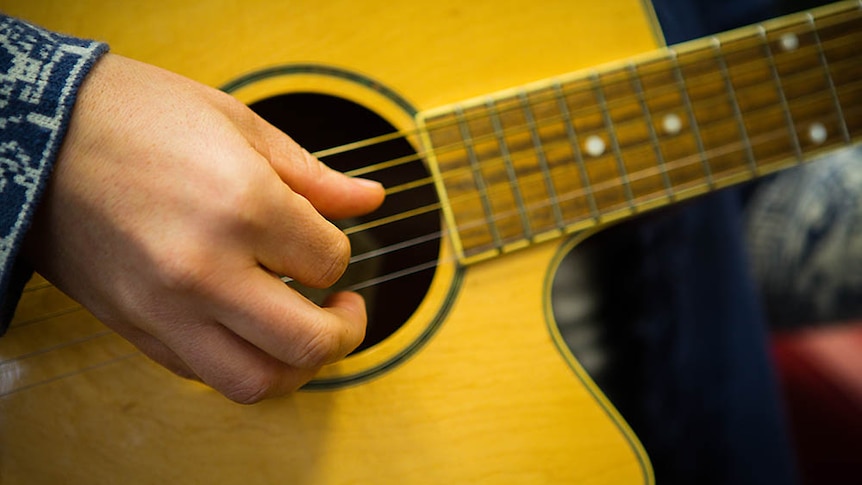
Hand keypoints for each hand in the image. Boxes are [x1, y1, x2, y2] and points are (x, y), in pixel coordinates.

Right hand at [24, 53, 384, 402]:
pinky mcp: (134, 329)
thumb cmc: (135, 116)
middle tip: (346, 311)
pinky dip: (240, 362)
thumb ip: (314, 175)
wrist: (35, 133)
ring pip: (257, 381)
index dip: (337, 252)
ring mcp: (165, 309)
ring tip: (304, 333)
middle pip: (308, 342)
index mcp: (242, 205)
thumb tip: (371, 199)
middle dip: (346, 331)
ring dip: (298, 367)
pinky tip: (248, 330)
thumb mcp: (238, 125)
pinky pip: (203, 374)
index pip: (330, 262)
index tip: (322, 238)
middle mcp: (206, 270)